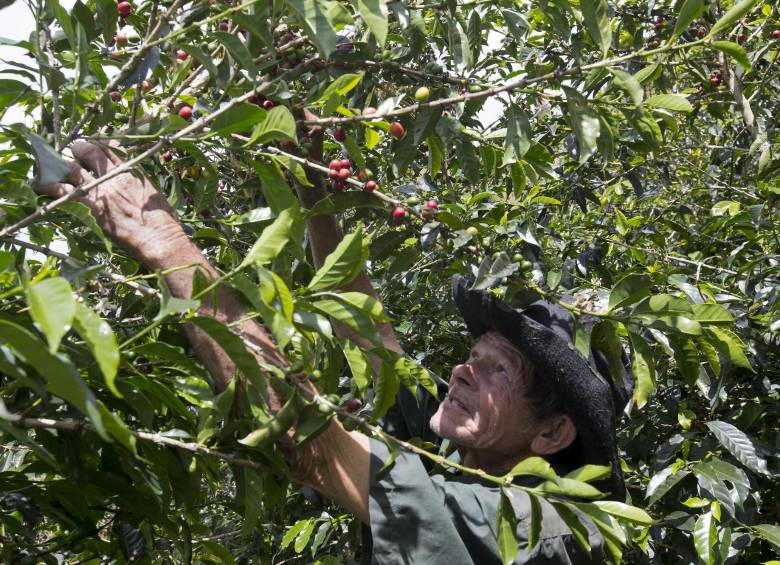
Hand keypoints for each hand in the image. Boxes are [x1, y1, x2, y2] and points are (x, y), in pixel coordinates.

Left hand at [37, 142, 187, 267]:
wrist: (160, 238)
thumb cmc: (164, 221)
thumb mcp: (154, 193)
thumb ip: (139, 183)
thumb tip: (131, 183)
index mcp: (132, 170)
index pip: (111, 146)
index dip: (98, 142)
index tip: (93, 144)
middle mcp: (115, 175)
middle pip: (89, 151)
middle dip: (77, 149)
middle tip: (72, 153)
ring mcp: (101, 189)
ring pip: (72, 168)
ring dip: (60, 165)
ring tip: (52, 166)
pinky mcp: (92, 206)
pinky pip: (63, 191)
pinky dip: (50, 186)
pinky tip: (39, 185)